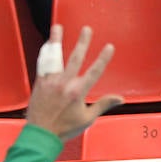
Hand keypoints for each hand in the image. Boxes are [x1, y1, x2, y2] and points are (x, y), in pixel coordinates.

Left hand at [26, 26, 122, 140]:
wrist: (41, 134)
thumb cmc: (65, 128)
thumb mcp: (88, 119)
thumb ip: (103, 105)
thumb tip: (120, 99)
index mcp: (78, 92)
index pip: (94, 71)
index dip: (103, 58)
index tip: (109, 47)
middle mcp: (64, 84)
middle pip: (75, 58)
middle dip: (82, 43)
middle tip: (86, 29)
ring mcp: (50, 81)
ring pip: (55, 57)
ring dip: (57, 41)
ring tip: (58, 27)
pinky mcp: (40, 82)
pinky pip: (43, 64)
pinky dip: (46, 53)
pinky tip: (47, 44)